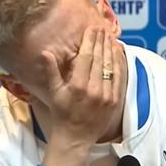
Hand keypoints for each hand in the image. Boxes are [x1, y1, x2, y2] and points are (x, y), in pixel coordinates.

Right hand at [38, 26, 124, 165]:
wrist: (75, 137)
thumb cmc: (62, 114)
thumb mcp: (54, 92)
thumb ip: (51, 71)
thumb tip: (46, 52)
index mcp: (78, 86)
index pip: (86, 57)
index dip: (89, 41)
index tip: (91, 28)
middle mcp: (94, 89)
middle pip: (100, 59)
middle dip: (101, 41)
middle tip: (102, 28)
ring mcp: (106, 95)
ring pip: (111, 67)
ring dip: (110, 49)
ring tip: (110, 36)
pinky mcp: (115, 101)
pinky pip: (119, 78)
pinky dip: (119, 64)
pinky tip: (118, 53)